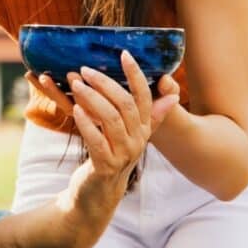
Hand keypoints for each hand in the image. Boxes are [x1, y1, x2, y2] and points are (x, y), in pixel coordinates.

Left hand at [27, 51, 179, 184]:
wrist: (98, 193)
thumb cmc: (110, 156)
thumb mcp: (129, 135)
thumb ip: (148, 115)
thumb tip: (172, 97)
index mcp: (143, 129)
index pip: (144, 97)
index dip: (136, 75)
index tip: (124, 54)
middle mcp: (137, 140)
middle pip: (126, 105)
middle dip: (106, 84)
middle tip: (86, 69)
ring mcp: (123, 154)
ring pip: (111, 120)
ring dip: (92, 99)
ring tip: (76, 85)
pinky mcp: (106, 166)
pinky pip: (96, 141)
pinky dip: (86, 124)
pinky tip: (75, 110)